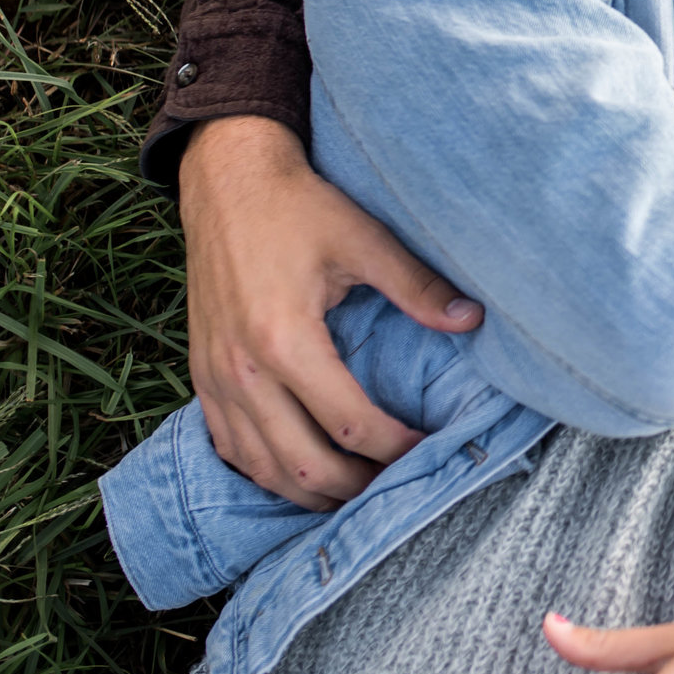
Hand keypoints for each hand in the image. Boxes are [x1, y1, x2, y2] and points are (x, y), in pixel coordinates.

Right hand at [180, 114, 481, 509]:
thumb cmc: (297, 207)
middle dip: (358, 486)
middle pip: (305, 464)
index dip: (397, 449)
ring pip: (263, 469)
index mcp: (284, 340)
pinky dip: (268, 472)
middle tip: (399, 484)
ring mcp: (214, 378)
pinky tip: (303, 473)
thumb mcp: (363, 238)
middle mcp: (241, 371)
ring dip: (313, 492)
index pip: (350, 425)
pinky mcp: (201, 376)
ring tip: (359, 490)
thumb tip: (472, 319)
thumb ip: (417, 286)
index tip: (430, 449)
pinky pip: (231, 448)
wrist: (226, 182)